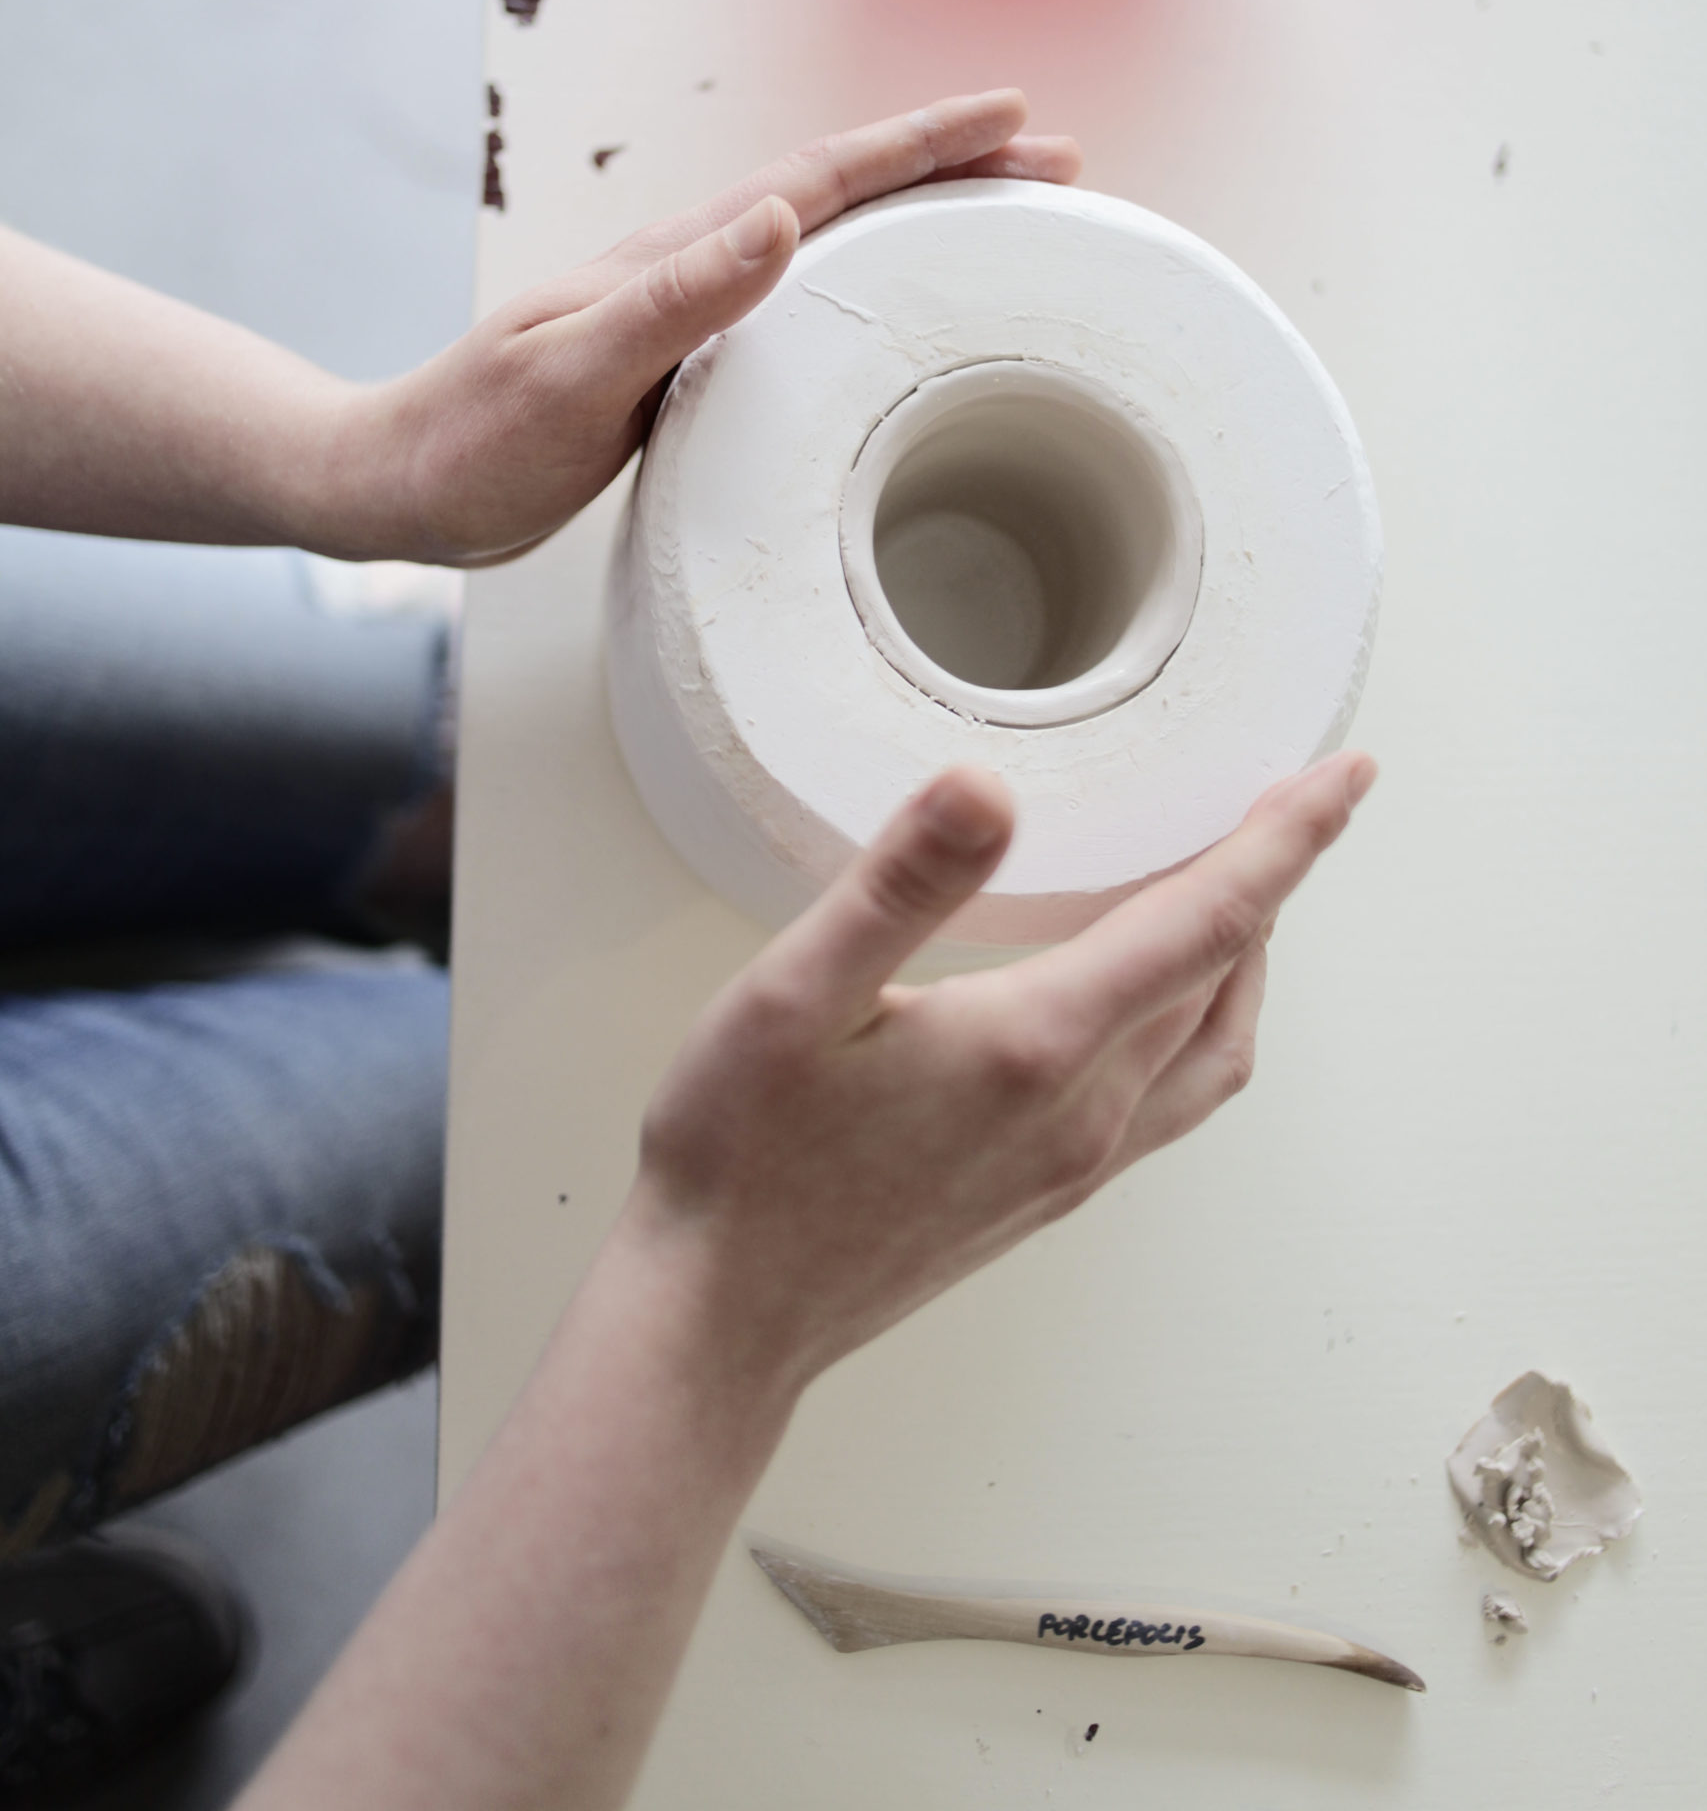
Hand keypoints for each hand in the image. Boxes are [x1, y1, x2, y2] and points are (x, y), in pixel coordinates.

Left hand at [335, 91, 1077, 564]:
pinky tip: (890, 316)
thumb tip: (777, 218)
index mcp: (676, 261)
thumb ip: (674, 301)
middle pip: (843, 198)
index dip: (921, 148)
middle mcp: (690, 272)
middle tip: (1054, 165)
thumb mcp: (574, 376)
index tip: (1014, 119)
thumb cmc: (474, 442)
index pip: (821, 184)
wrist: (397, 482)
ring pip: (828, 244)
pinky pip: (801, 306)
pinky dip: (867, 286)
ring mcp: (686, 315)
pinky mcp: (679, 365)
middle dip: (951, 168)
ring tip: (1004, 219)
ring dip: (919, 219)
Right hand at [624, 751, 1376, 1391]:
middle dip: (1276, 880)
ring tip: (1245, 885)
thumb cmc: (743, 1156)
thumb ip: (900, 884)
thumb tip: (986, 788)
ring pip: (1214, 1047)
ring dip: (1247, 959)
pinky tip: (1160, 997)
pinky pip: (1173, 1095)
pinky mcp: (1050, 1193)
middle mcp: (1083, 1111)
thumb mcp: (794, 993)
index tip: (1344, 773)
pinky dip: (1203, 1022)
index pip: (1209, 921)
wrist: (722, 1317)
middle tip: (1295, 798)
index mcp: (1038, 1044)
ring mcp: (1075, 1164)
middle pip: (1228, 978)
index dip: (1289, 838)